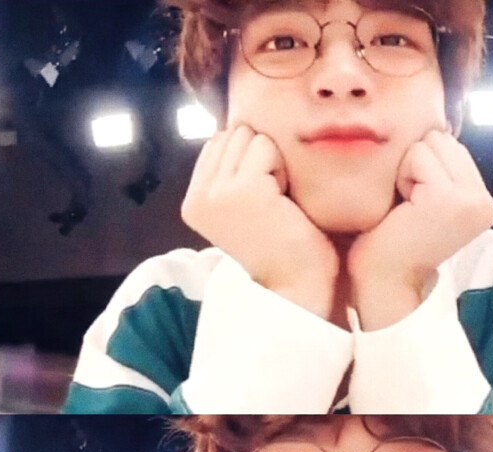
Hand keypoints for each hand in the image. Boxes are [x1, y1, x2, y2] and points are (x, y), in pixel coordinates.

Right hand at [182, 124, 338, 317]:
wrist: (299, 285)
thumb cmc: (283, 245)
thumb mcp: (243, 205)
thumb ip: (231, 170)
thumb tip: (240, 124)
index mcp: (193, 202)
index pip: (218, 141)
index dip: (249, 160)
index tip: (261, 201)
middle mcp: (198, 198)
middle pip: (233, 134)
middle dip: (260, 159)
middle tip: (272, 203)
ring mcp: (217, 193)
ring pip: (250, 137)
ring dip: (272, 162)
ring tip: (277, 203)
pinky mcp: (243, 189)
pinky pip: (268, 148)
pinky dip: (283, 170)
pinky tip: (284, 203)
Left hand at [347, 130, 492, 328]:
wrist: (381, 283)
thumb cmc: (391, 241)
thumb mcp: (424, 197)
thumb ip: (439, 166)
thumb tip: (435, 121)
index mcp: (482, 200)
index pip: (449, 144)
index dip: (420, 168)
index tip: (414, 208)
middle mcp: (484, 201)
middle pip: (441, 138)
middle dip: (415, 166)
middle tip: (408, 210)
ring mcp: (471, 200)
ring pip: (430, 143)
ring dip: (407, 172)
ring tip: (406, 211)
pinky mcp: (449, 198)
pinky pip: (417, 156)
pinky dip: (401, 178)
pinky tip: (403, 211)